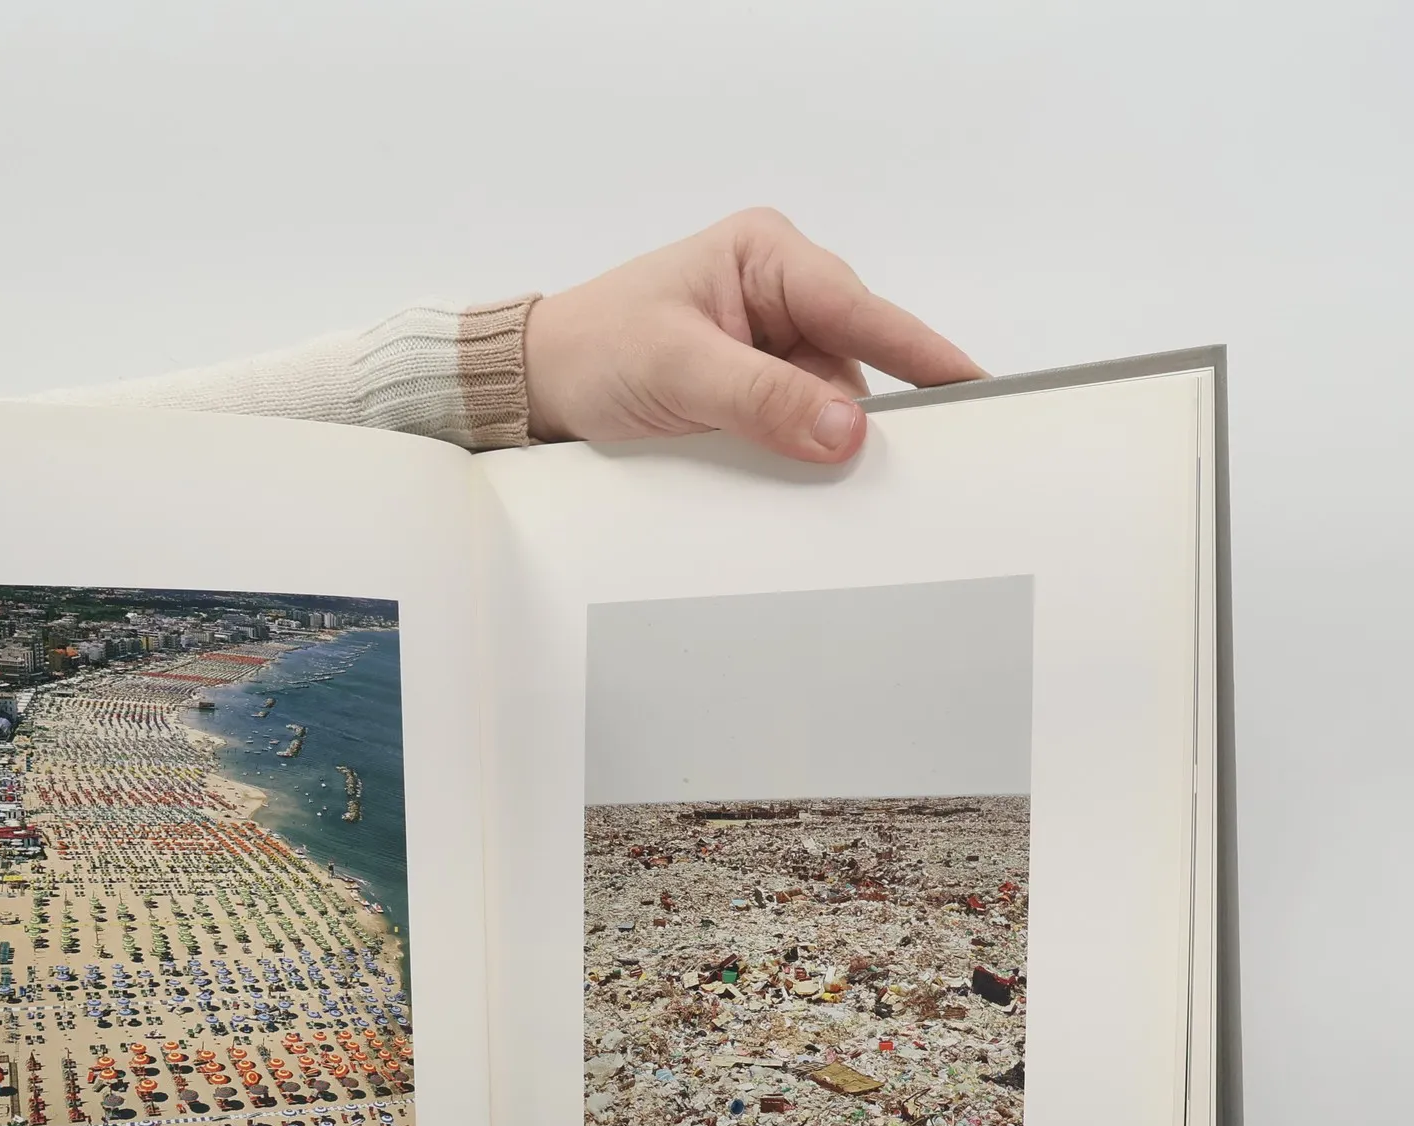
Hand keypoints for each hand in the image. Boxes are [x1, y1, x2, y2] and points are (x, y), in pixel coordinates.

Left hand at [523, 206, 983, 463]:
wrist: (537, 387)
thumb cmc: (594, 350)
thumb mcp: (679, 369)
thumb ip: (762, 399)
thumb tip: (844, 429)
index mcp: (766, 257)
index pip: (861, 310)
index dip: (923, 354)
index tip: (976, 387)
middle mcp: (779, 295)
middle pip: (853, 364)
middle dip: (858, 415)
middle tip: (890, 467)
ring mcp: (769, 347)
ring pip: (828, 405)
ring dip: (821, 445)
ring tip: (807, 480)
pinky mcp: (755, 392)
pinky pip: (797, 428)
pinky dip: (798, 456)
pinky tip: (792, 480)